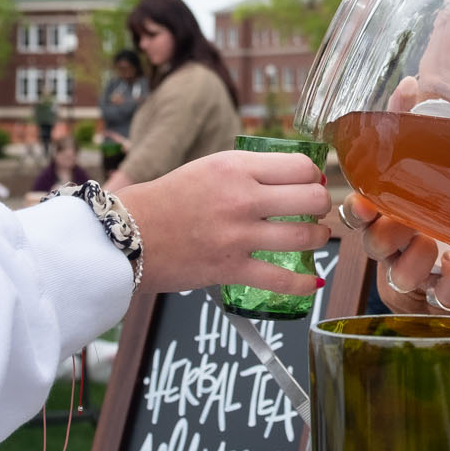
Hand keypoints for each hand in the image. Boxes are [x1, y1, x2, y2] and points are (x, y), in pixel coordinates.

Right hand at [114, 150, 332, 295]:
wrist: (129, 235)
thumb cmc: (169, 200)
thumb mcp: (211, 168)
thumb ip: (251, 171)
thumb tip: (299, 178)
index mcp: (236, 167)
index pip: (300, 167)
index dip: (313, 176)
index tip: (311, 183)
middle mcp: (241, 198)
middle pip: (311, 199)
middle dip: (321, 206)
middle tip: (315, 211)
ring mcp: (238, 236)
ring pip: (305, 237)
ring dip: (317, 239)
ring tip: (313, 238)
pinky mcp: (231, 269)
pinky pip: (283, 280)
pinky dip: (304, 284)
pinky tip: (312, 282)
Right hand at [348, 74, 449, 311]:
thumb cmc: (445, 194)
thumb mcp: (433, 155)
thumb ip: (417, 121)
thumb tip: (412, 79)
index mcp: (387, 211)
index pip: (355, 214)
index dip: (353, 211)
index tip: (361, 203)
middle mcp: (397, 243)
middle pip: (374, 245)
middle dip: (386, 234)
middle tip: (407, 221)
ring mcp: (419, 269)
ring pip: (401, 275)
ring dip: (414, 261)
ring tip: (432, 244)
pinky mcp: (445, 290)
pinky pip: (442, 296)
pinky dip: (449, 286)